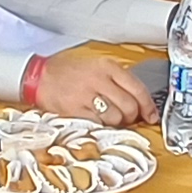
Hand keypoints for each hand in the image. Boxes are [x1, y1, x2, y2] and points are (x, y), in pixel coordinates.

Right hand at [31, 50, 150, 126]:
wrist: (40, 77)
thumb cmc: (69, 72)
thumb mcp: (96, 66)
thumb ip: (117, 80)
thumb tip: (139, 102)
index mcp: (107, 67)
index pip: (138, 88)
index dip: (148, 106)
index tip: (151, 116)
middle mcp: (99, 79)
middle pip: (129, 106)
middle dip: (132, 117)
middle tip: (127, 118)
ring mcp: (87, 95)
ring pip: (116, 117)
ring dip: (117, 123)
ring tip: (109, 118)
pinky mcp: (76, 110)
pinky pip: (99, 124)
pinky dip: (102, 126)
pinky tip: (97, 121)